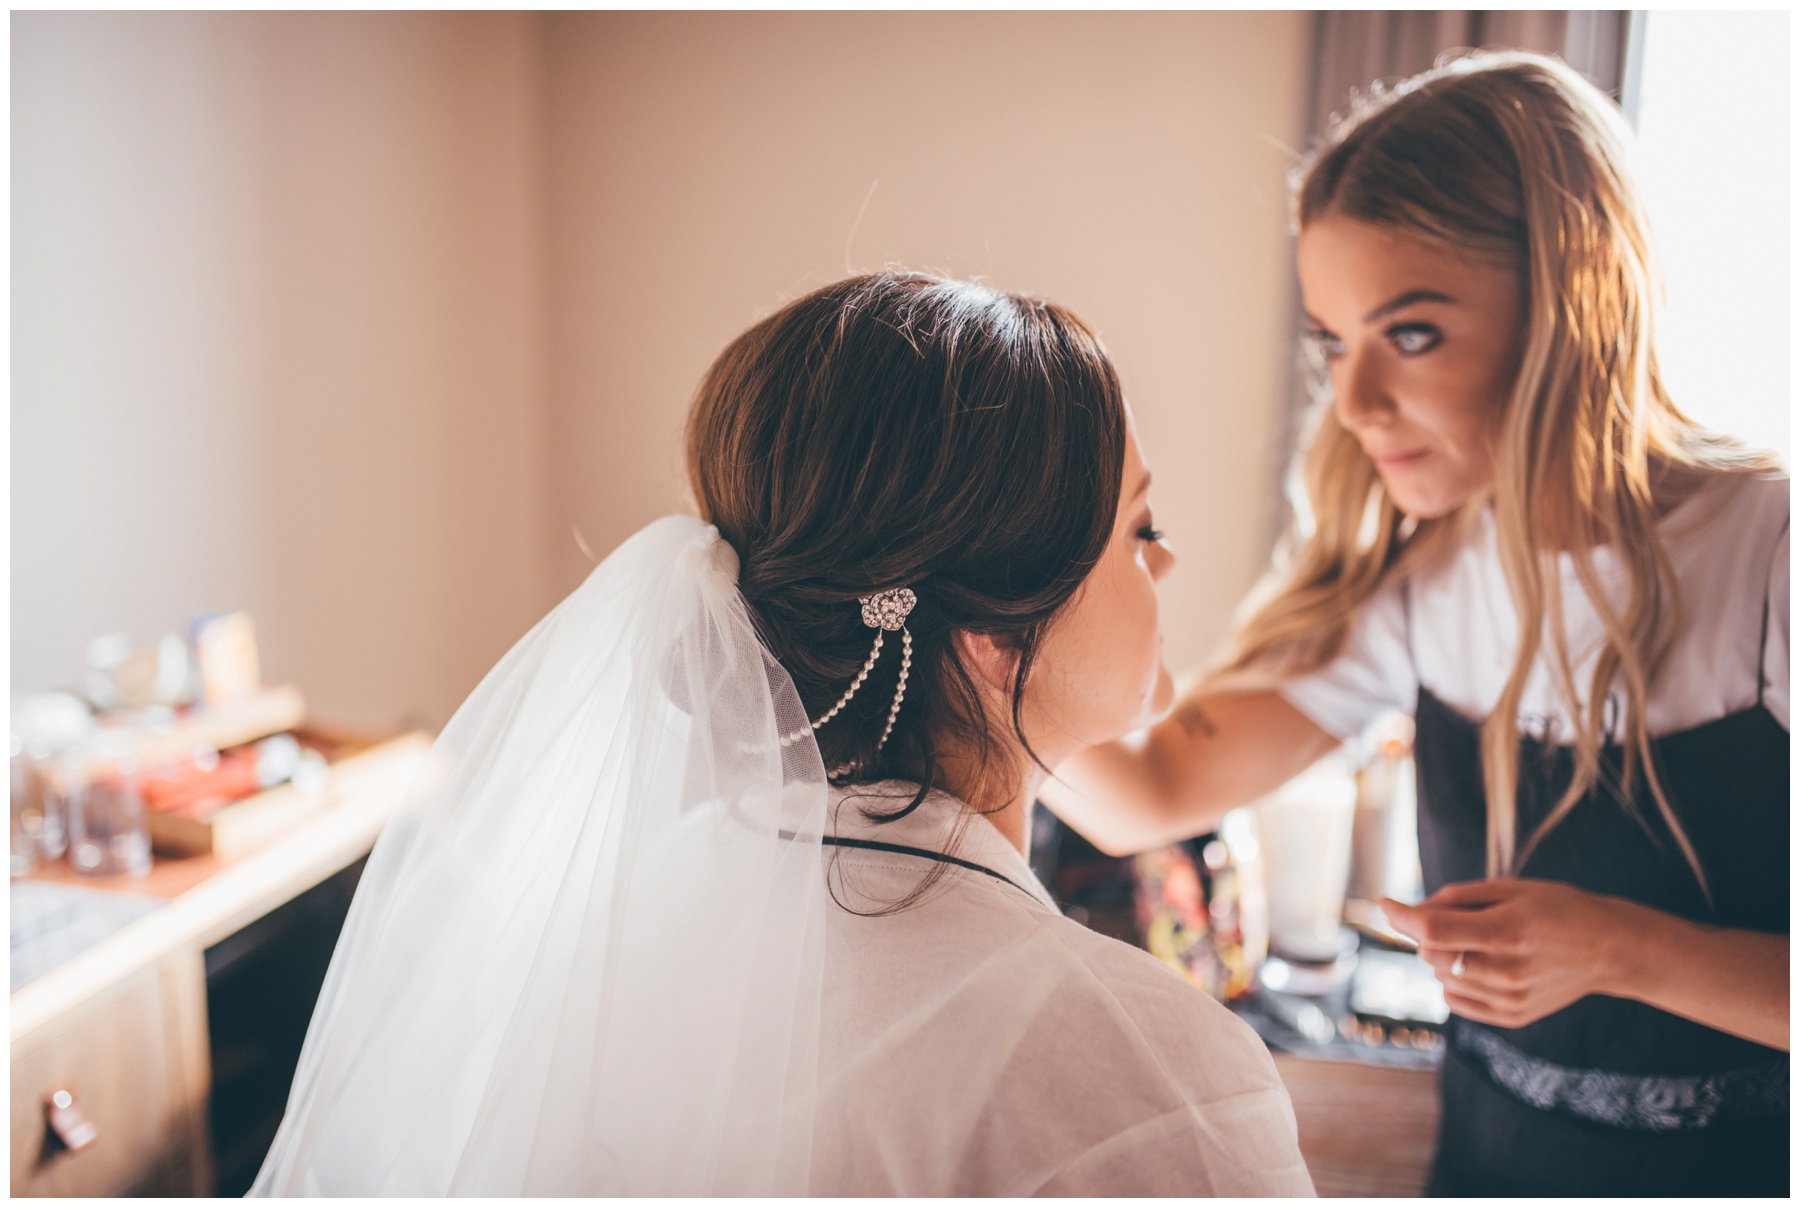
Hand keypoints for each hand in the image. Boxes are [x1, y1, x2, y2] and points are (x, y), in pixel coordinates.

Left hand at [1381, 878, 1636, 1028]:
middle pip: (1432, 954)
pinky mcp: (1512, 1016)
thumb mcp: (1510, 888)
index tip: (1384, 903)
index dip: (1402, 915)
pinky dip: (1454, 979)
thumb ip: (1457, 899)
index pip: (1434, 929)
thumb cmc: (1556, 908)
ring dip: (1443, 955)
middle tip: (1455, 916)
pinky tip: (1480, 963)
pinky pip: (1455, 999)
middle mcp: (1508, 971)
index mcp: (1509, 931)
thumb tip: (1411, 914)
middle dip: (1428, 932)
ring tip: (1480, 939)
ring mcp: (1510, 999)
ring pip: (1441, 976)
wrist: (1609, 949)